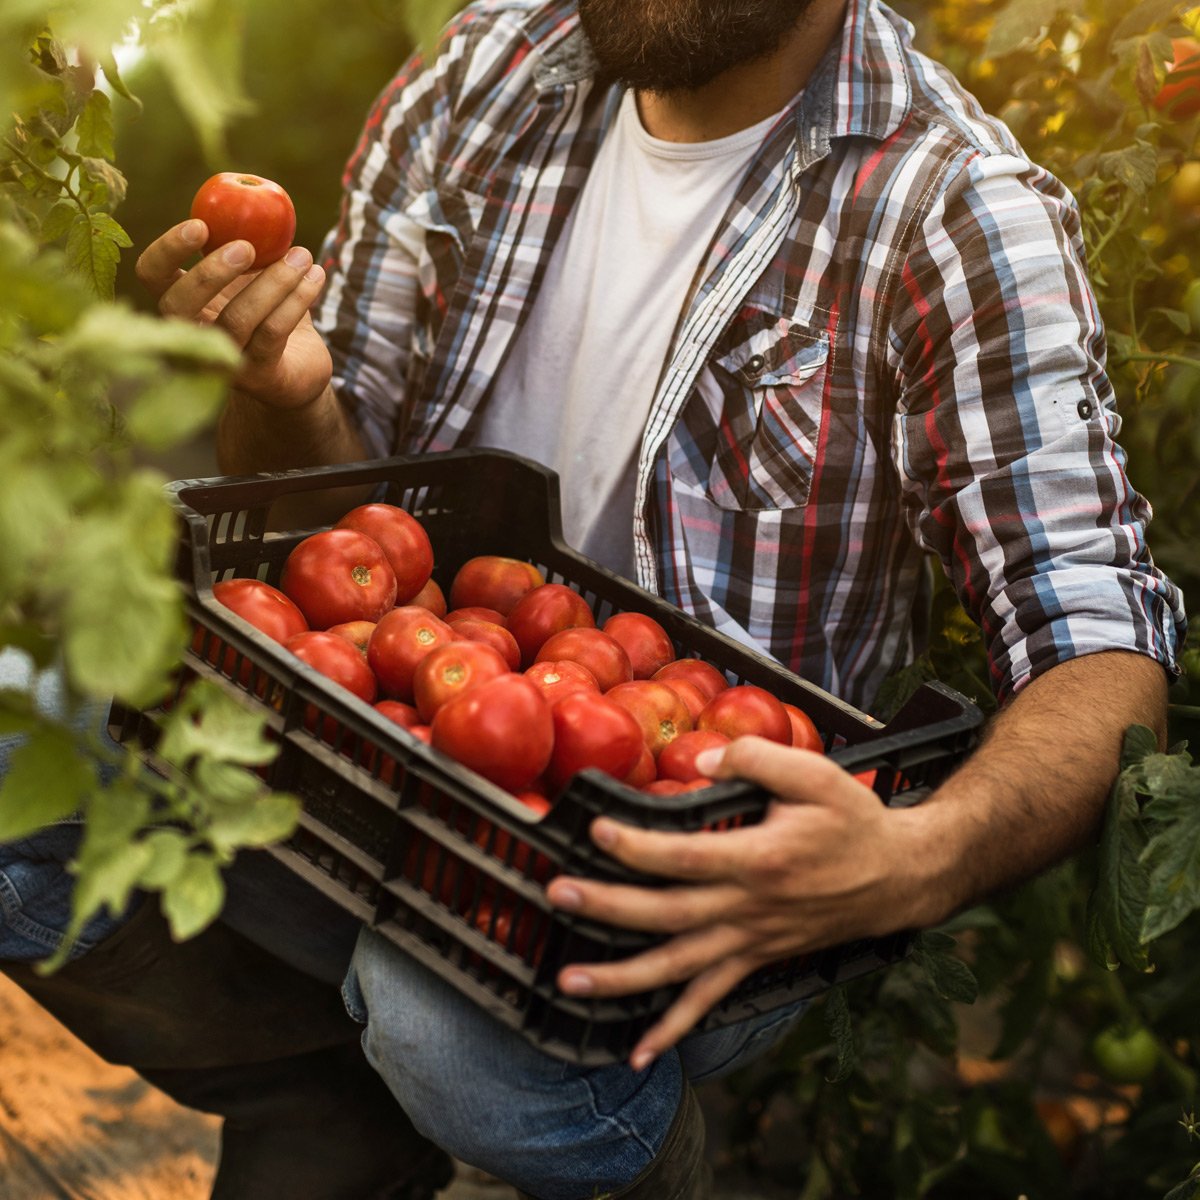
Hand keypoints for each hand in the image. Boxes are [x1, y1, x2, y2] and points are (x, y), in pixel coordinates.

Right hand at [136, 219, 332, 408]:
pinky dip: (297, 300)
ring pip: (237, 318)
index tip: (200, 224)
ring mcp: (223, 360)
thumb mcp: (253, 274)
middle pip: (178, 305)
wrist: (300, 370)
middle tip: (245, 246)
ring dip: (273, 281)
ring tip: (302, 255)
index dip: (167, 249)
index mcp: (181, 302)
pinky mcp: (260, 375)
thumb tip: (250, 194)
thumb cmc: (268, 313)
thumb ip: (243, 241)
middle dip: (208, 272)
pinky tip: (316, 276)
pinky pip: (273, 332)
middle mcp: (192, 334)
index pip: (151, 275)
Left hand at [545, 738, 933, 1068]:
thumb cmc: (852, 821)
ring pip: (678, 968)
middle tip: (558, 896)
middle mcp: (749, 908)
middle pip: (667, 914)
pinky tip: (639, 1054)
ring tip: (569, 981)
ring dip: (622, 979)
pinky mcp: (755, 958)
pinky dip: (673, 1029)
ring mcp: (750, 940)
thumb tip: (701, 762)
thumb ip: (756, 760)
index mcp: (760, 859)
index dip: (637, 847)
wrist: (896, 877)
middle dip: (608, 908)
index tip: (595, 831)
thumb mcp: (815, 775)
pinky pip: (710, 1000)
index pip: (685, 856)